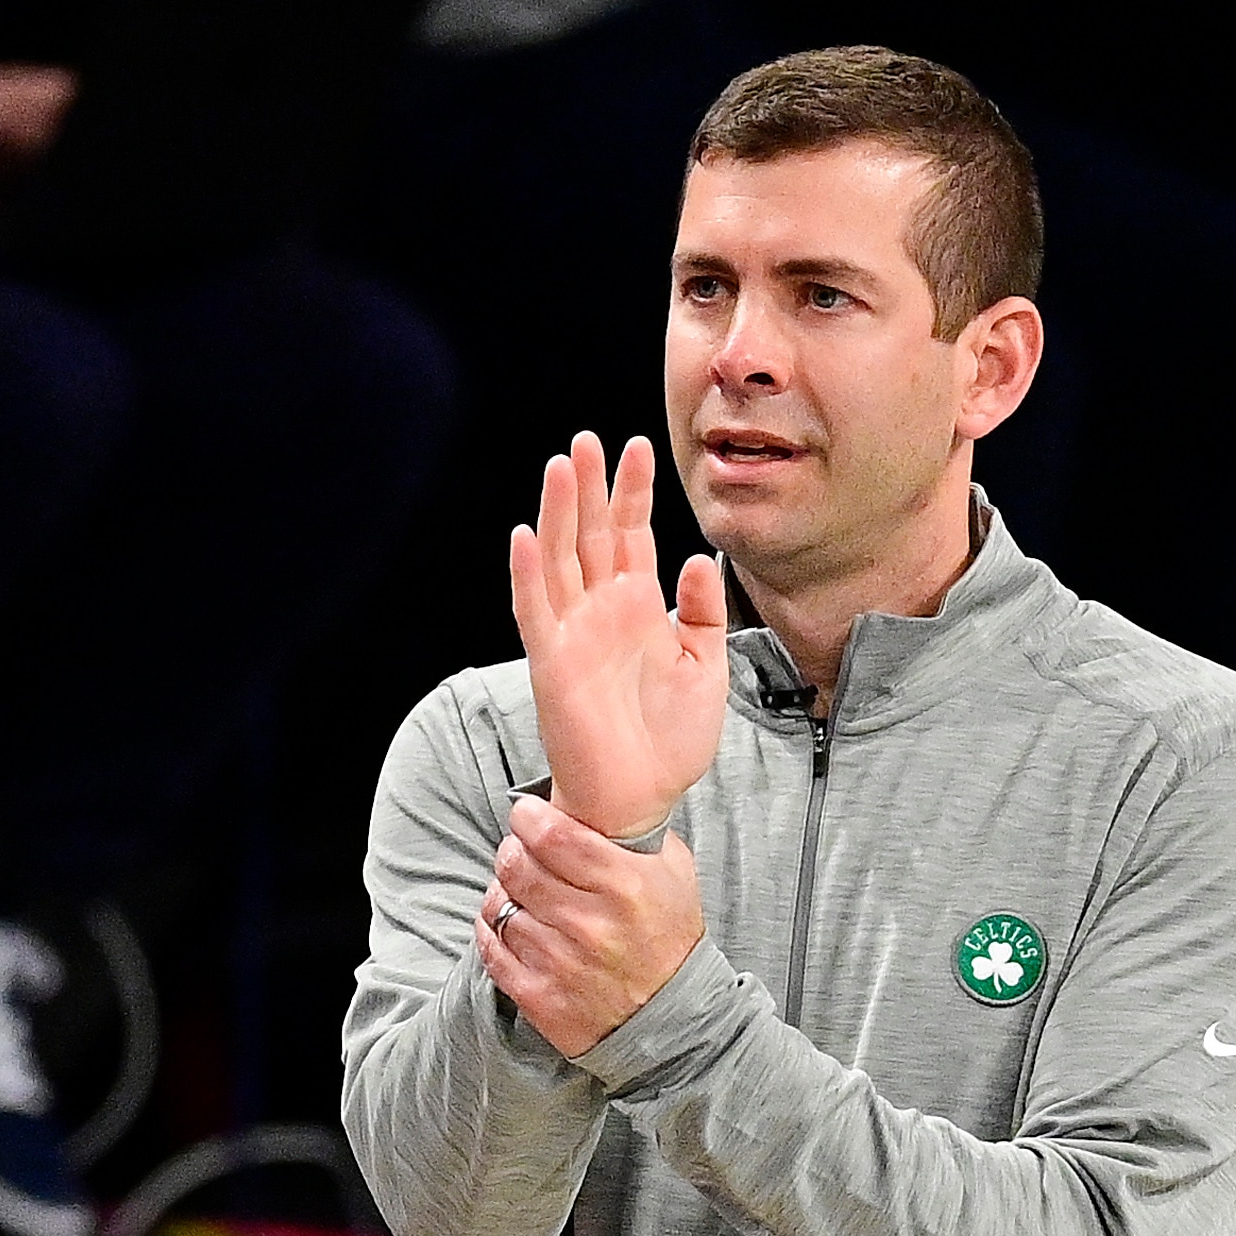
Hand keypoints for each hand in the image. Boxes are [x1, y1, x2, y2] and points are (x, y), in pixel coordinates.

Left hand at [475, 795, 705, 1056]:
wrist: (675, 1021)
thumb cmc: (670, 938)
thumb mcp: (674, 874)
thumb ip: (637, 834)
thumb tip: (593, 799)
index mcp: (626, 886)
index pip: (551, 835)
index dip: (527, 817)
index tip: (527, 815)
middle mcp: (591, 924)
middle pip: (517, 866)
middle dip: (511, 849)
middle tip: (519, 849)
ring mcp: (561, 963)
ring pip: (500, 905)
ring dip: (502, 890)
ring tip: (518, 889)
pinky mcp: (539, 997)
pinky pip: (492, 947)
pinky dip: (493, 927)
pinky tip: (509, 921)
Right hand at [510, 434, 732, 840]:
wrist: (642, 797)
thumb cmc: (671, 740)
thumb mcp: (707, 670)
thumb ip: (704, 614)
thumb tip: (700, 558)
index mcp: (639, 607)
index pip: (633, 535)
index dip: (633, 492)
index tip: (638, 446)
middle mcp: (601, 611)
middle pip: (592, 535)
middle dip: (591, 487)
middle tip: (588, 439)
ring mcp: (573, 634)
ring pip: (560, 559)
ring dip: (559, 513)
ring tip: (562, 465)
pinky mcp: (551, 663)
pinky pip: (535, 611)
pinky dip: (529, 574)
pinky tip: (527, 536)